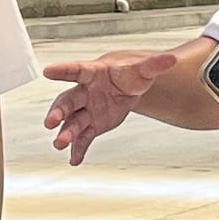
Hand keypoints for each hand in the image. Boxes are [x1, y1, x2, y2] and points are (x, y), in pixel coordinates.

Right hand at [42, 38, 208, 162]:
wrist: (127, 87)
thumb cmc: (129, 74)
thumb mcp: (143, 69)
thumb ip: (155, 64)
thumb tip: (171, 59)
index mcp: (94, 74)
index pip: (76, 70)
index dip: (62, 70)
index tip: (48, 71)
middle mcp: (85, 92)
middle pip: (68, 101)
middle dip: (58, 112)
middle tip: (50, 122)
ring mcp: (86, 110)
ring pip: (73, 122)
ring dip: (65, 133)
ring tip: (59, 144)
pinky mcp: (92, 125)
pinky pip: (83, 139)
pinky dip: (79, 149)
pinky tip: (75, 160)